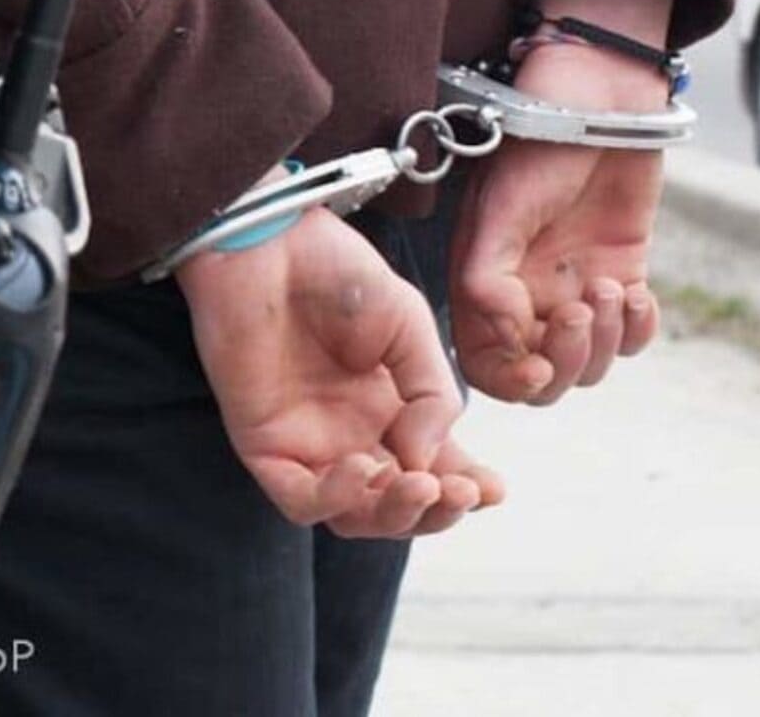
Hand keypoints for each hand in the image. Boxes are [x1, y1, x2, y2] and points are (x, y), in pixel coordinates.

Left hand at [177, 208, 502, 537]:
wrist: (273, 244)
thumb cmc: (339, 274)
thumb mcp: (410, 327)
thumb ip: (431, 394)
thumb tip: (429, 462)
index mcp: (394, 408)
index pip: (435, 466)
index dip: (467, 487)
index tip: (494, 489)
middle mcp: (354, 435)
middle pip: (398, 505)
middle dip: (437, 509)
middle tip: (462, 491)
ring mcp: (310, 444)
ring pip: (355, 515)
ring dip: (394, 514)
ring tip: (421, 484)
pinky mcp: (265, 445)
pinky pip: (301, 500)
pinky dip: (335, 498)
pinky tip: (363, 469)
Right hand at [450, 0, 674, 403]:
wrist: (602, 100)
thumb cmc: (540, 144)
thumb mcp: (499, 210)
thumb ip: (486, 281)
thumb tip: (506, 338)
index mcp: (486, 285)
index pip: (489, 364)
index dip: (511, 379)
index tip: (537, 368)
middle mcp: (530, 296)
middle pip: (544, 377)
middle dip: (566, 362)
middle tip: (579, 314)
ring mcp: (577, 288)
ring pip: (591, 361)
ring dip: (605, 341)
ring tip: (610, 289)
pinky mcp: (623, 273)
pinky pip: (632, 335)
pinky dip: (638, 329)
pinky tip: (637, 294)